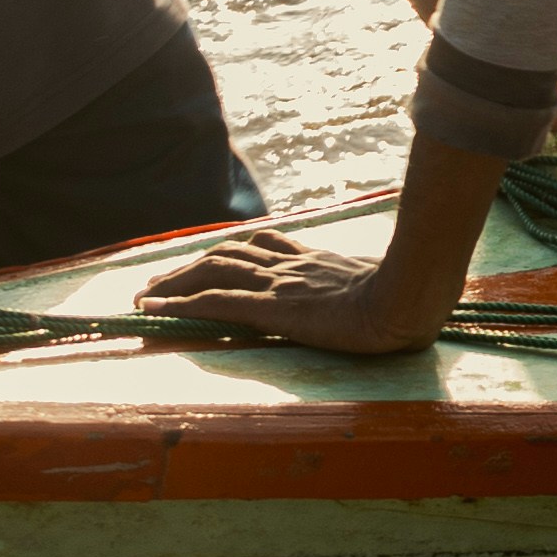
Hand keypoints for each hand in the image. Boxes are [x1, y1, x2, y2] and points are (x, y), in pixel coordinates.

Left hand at [136, 227, 445, 358]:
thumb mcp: (385, 288)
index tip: (205, 264)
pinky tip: (154, 310)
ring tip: (146, 296)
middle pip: (228, 253)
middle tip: (159, 282)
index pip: (261, 246)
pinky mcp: (273, 307)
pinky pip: (217, 301)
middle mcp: (292, 266)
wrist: (410, 299)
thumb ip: (370, 288)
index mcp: (316, 262)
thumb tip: (387, 298)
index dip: (228, 253)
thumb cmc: (410, 298)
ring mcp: (281, 283)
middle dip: (190, 265)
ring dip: (175, 281)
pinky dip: (180, 302)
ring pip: (214, 270)